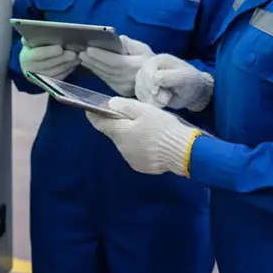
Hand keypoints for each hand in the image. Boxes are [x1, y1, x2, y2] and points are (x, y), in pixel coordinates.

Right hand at [20, 42, 78, 80]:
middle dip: (63, 59)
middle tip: (74, 53)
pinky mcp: (48, 84)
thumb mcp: (29, 43)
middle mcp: (31, 70)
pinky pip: (60, 78)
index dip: (49, 52)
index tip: (60, 48)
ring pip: (56, 72)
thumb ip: (32, 38)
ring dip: (68, 65)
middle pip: (49, 65)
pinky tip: (73, 64)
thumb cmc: (31, 50)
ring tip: (77, 58)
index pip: (38, 54)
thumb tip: (38, 31)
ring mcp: (40, 79)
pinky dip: (68, 71)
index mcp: (27, 57)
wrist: (28, 66)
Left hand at [79, 36, 153, 95]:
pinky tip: (89, 65)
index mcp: (136, 67)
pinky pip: (106, 79)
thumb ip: (128, 44)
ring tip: (82, 57)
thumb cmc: (149, 61)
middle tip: (80, 52)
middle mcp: (128, 79)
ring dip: (92, 66)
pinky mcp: (119, 91)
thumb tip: (116, 40)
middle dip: (93, 60)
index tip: (89, 49)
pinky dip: (96, 71)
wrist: (157, 80)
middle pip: (107, 69)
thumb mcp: (142, 48)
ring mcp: (123, 87)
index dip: (101, 56)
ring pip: (104, 75)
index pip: (115, 62)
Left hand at [86, 97, 202, 176]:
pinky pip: (136, 153)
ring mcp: (131, 159)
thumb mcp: (144, 110)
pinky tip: (153, 143)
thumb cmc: (161, 127)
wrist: (182, 151)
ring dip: (132, 137)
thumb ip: (124, 106)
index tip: (91, 109)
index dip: (94, 115)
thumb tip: (111, 104)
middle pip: (116, 133)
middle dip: (121, 125)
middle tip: (135, 117)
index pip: (99, 123)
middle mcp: (121, 148)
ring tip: (148, 130)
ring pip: (127, 144)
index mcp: (120, 133)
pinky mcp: (142, 167)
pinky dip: (141, 147)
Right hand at [135, 54, 213, 111]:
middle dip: (150, 92)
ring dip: (150, 98)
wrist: (193, 93)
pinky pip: (140, 96)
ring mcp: (146, 78)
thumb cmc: (191, 83)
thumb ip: (170, 77)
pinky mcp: (145, 89)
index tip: (156, 92)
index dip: (149, 81)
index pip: (147, 69)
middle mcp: (150, 67)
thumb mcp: (185, 78)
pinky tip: (159, 103)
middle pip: (140, 79)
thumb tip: (155, 79)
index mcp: (159, 60)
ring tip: (164, 102)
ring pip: (139, 88)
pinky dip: (148, 102)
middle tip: (164, 100)